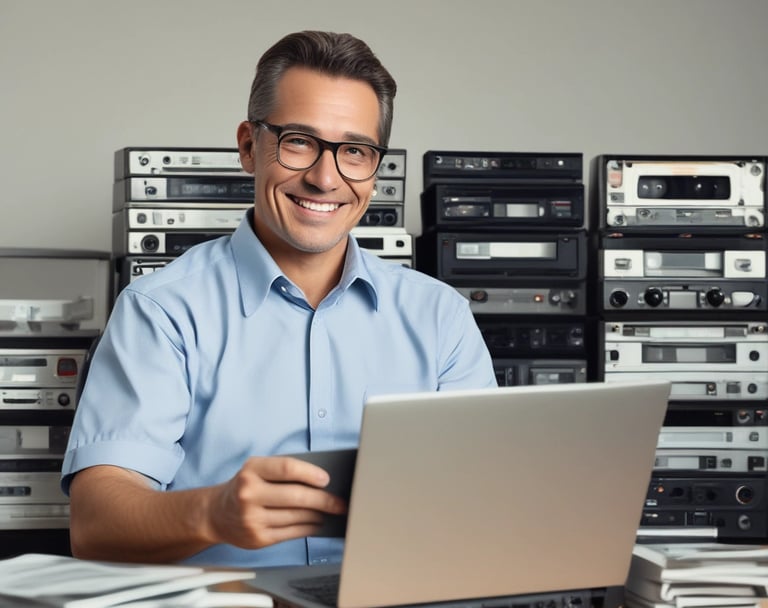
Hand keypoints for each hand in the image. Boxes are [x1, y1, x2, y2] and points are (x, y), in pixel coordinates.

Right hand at [206, 456, 347, 548]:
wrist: (215, 514)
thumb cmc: (244, 487)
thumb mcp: (256, 470)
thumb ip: (282, 471)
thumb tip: (320, 481)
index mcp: (251, 471)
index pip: (286, 469)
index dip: (310, 473)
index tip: (326, 479)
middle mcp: (249, 494)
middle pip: (296, 496)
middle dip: (324, 500)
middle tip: (340, 502)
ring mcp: (253, 519)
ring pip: (297, 517)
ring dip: (319, 515)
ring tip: (331, 511)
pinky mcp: (258, 538)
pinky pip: (292, 533)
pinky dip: (309, 528)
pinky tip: (317, 523)